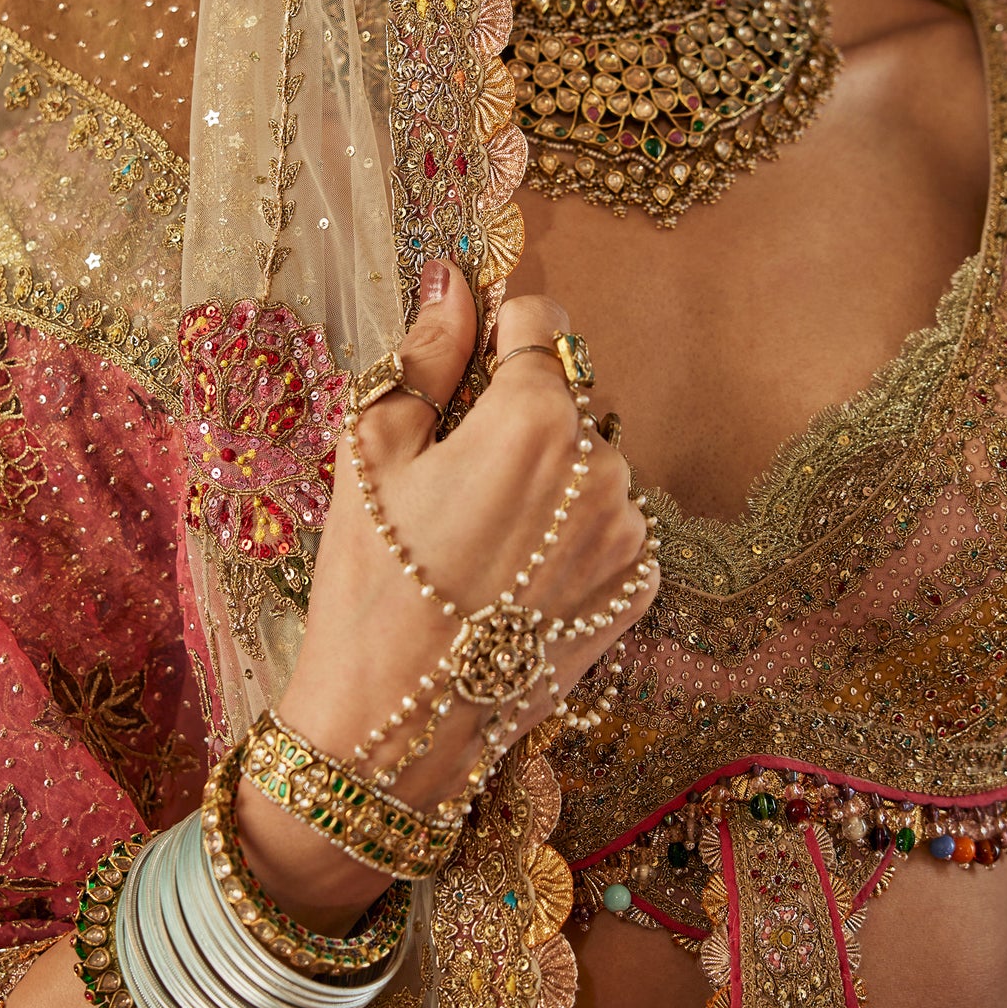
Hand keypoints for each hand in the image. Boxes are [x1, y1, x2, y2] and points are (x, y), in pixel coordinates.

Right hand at [236, 259, 657, 921]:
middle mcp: (604, 465)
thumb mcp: (373, 453)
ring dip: (548, 474)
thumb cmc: (369, 582)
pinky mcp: (637, 587)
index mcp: (537, 416)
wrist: (394, 729)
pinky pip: (608, 525)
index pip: (539, 319)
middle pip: (567, 394)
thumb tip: (452, 278)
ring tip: (480, 537)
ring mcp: (630, 532)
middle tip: (453, 477)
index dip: (495, 332)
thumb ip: (426, 354)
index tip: (463, 366)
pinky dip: (569, 533)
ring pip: (589, 460)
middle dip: (519, 411)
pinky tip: (513, 575)